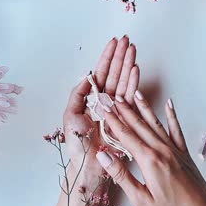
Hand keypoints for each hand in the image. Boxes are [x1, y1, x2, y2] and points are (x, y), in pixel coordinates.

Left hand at [63, 36, 139, 185]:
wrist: (88, 165)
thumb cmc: (77, 144)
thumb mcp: (70, 115)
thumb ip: (77, 94)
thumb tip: (86, 76)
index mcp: (91, 99)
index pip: (100, 73)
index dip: (107, 57)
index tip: (113, 43)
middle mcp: (105, 101)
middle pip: (113, 74)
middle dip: (120, 56)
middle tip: (127, 40)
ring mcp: (116, 109)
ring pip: (122, 81)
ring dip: (128, 65)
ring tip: (133, 50)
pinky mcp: (126, 118)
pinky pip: (130, 97)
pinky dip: (133, 83)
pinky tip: (136, 70)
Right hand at [96, 91, 205, 205]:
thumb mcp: (141, 201)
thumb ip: (122, 175)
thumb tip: (103, 156)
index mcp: (150, 161)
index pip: (126, 135)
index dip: (112, 120)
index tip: (102, 107)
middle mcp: (163, 151)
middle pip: (139, 125)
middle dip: (123, 110)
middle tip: (111, 97)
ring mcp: (176, 152)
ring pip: (156, 124)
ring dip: (143, 108)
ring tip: (134, 93)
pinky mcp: (185, 156)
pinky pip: (177, 131)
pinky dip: (172, 117)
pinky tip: (169, 105)